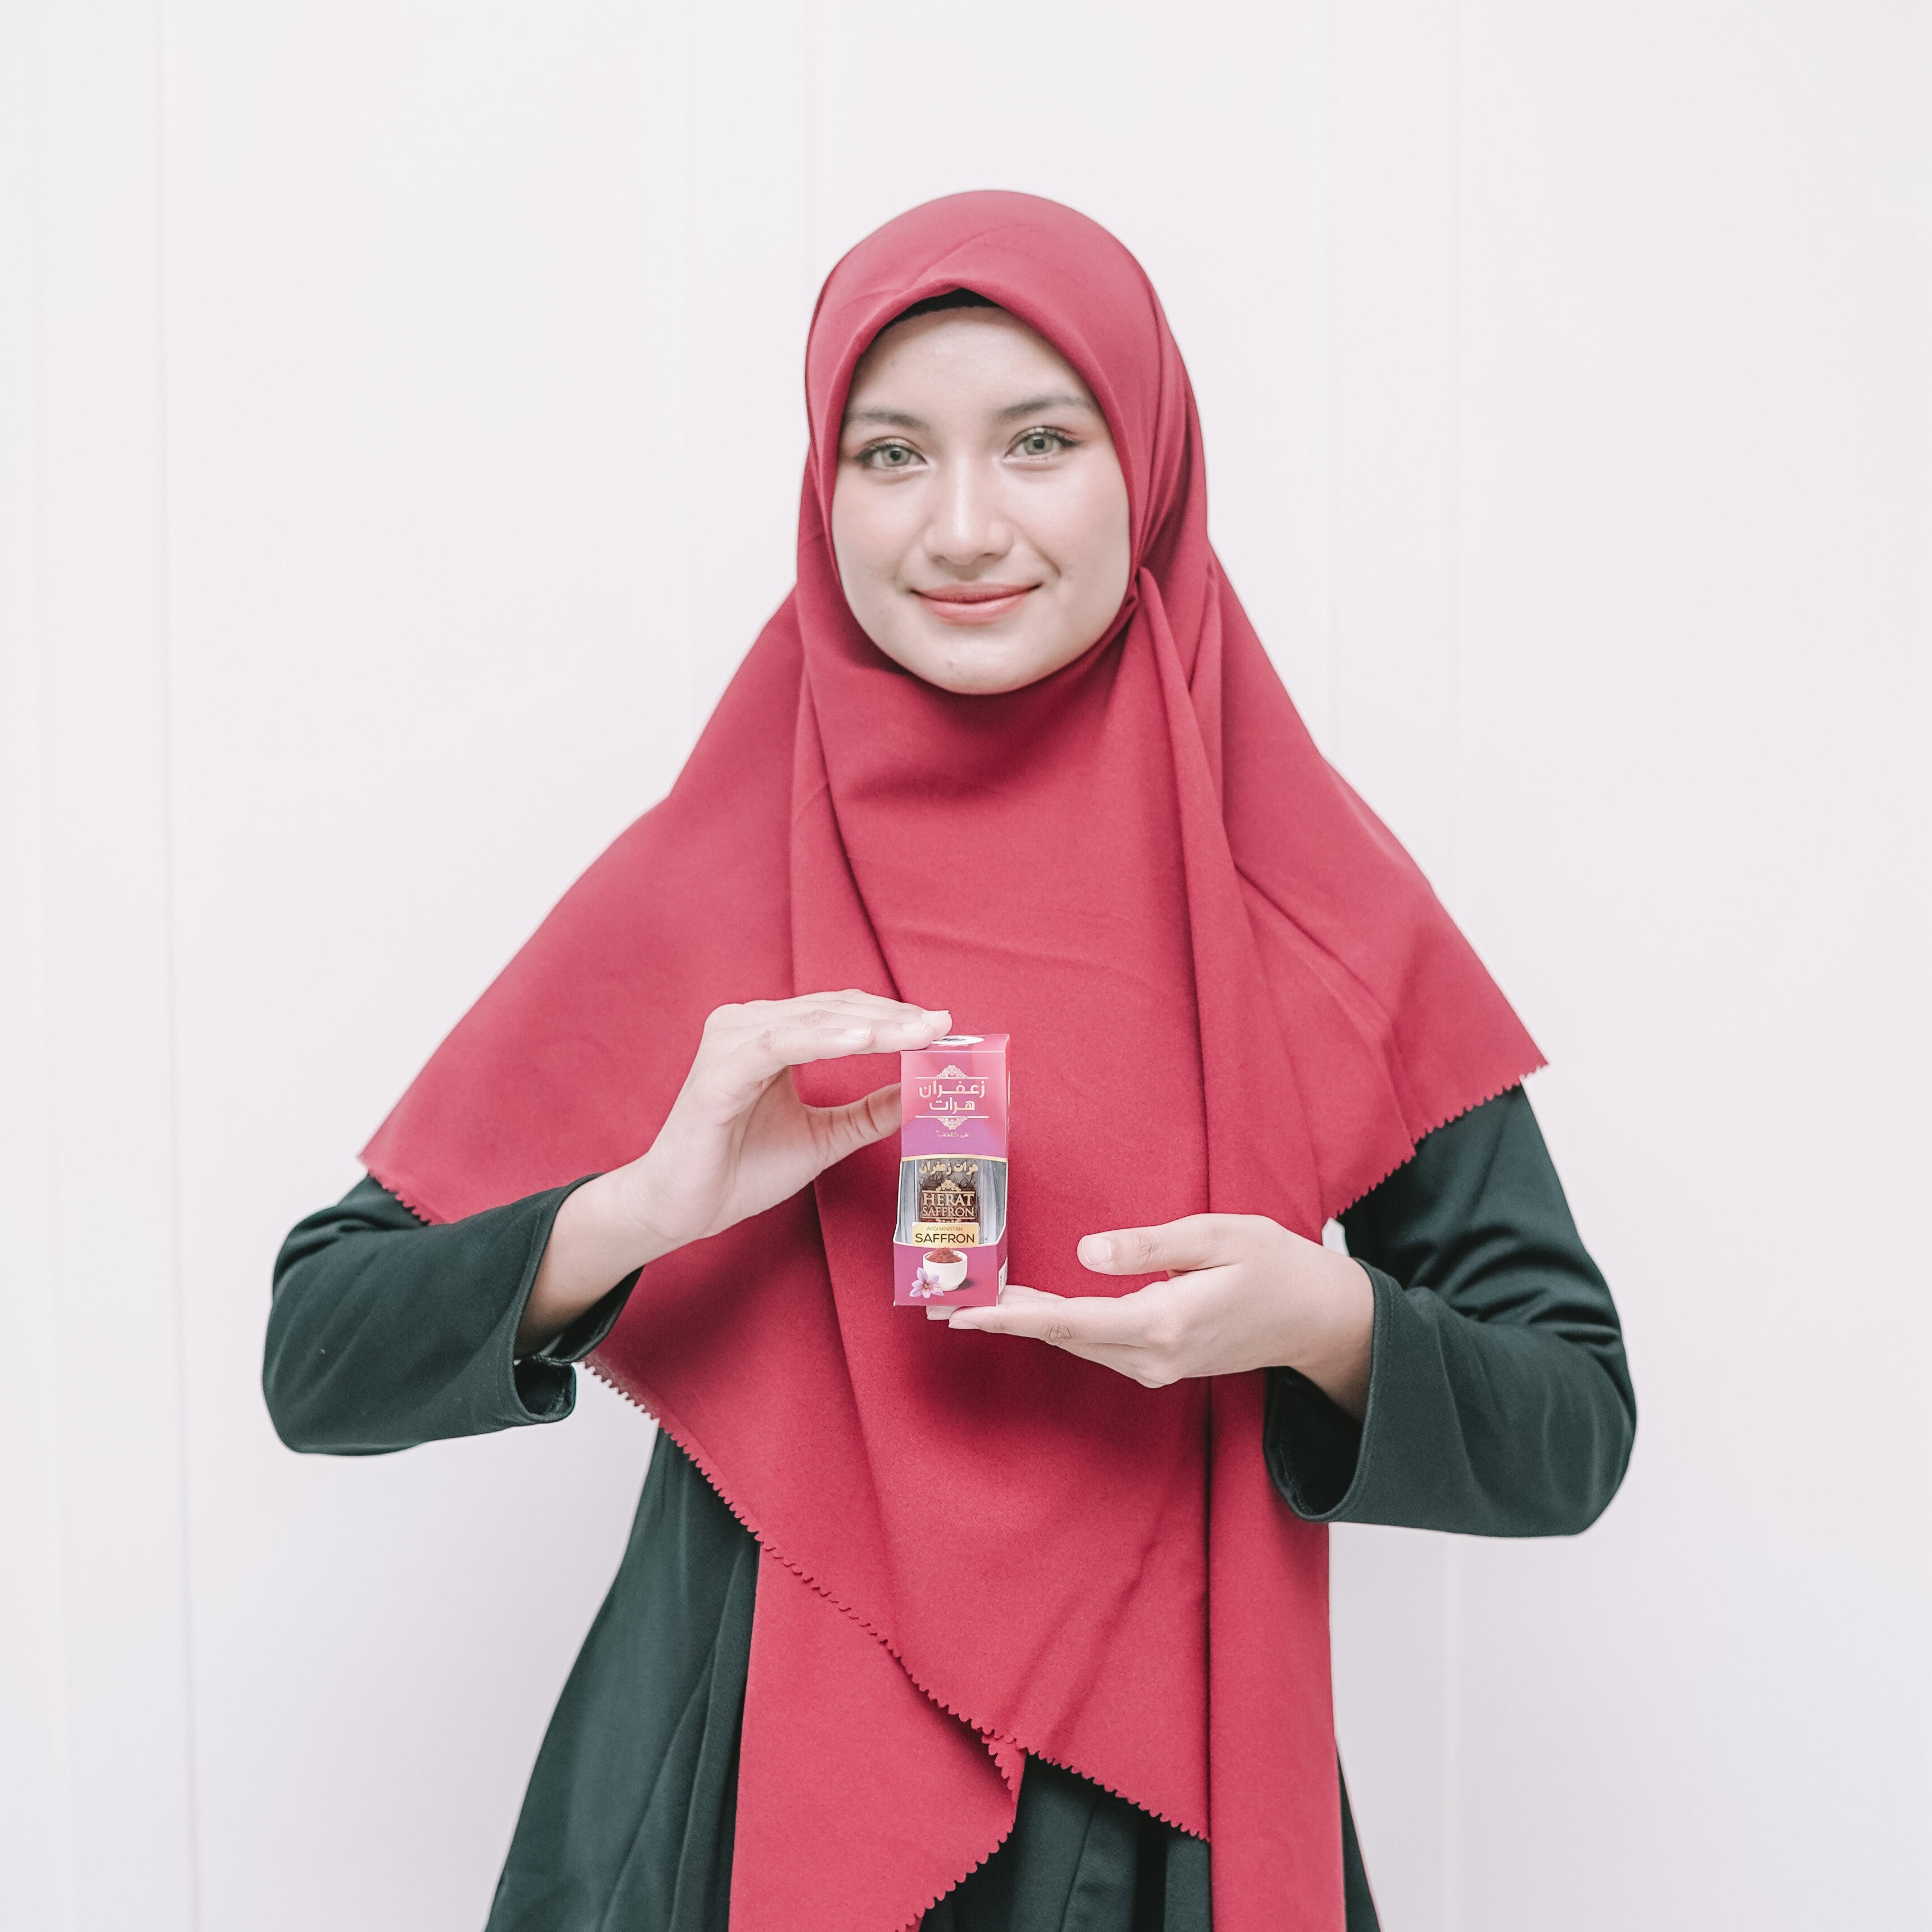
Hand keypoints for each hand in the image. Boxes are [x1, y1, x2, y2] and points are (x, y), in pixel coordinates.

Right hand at [517, 992, 949, 1351]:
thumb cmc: (740, 1170)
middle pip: (836, 1010)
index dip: (894, 1017)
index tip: (944, 1027)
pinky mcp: (719, 1071)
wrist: (680, 1208)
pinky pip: (779, 1044)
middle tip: (942, 1025)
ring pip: (815, 1021)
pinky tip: (864, 1040)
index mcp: (772, 1034)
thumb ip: (866, 1113)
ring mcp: (732, 1042)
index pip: (845, 1014)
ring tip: (917, 1031)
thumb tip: (919, 1094)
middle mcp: (750, 1025)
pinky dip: (823, 1039)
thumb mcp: (822, 1137)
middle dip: (893, 1018)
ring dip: (870, 1025)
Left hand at [942, 1214, 1374, 1417]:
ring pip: (1075, 1342)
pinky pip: (1095, 1344)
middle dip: (1000, 1320)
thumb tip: (1086, 1251)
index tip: (962, 1312)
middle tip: (940, 1301)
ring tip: (970, 1301)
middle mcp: (1153, 1356)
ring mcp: (1156, 1366)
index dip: (1011, 1315)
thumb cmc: (1276, 1266)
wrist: (1319, 1318)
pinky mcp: (1160, 1361)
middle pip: (1061, 1336)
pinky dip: (1056, 1325)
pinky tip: (1028, 1306)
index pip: (1070, 1320)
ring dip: (1024, 1323)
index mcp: (1165, 1322)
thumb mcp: (1220, 1236)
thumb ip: (1151, 1244)